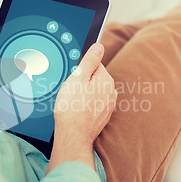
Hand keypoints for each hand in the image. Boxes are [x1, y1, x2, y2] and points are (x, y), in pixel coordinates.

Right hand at [47, 43, 116, 172]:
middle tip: (70, 92)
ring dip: (83, 95)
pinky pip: (93, 105)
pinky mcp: (102, 117)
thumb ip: (89, 60)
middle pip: (94, 79)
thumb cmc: (72, 107)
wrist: (73, 136)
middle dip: (82, 82)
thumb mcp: (78, 78)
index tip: (72, 78)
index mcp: (105, 80)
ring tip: (71, 103)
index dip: (80, 70)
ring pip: (93, 93)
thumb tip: (99, 45)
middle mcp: (111, 92)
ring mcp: (108, 106)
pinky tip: (76, 112)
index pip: (94, 65)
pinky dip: (85, 106)